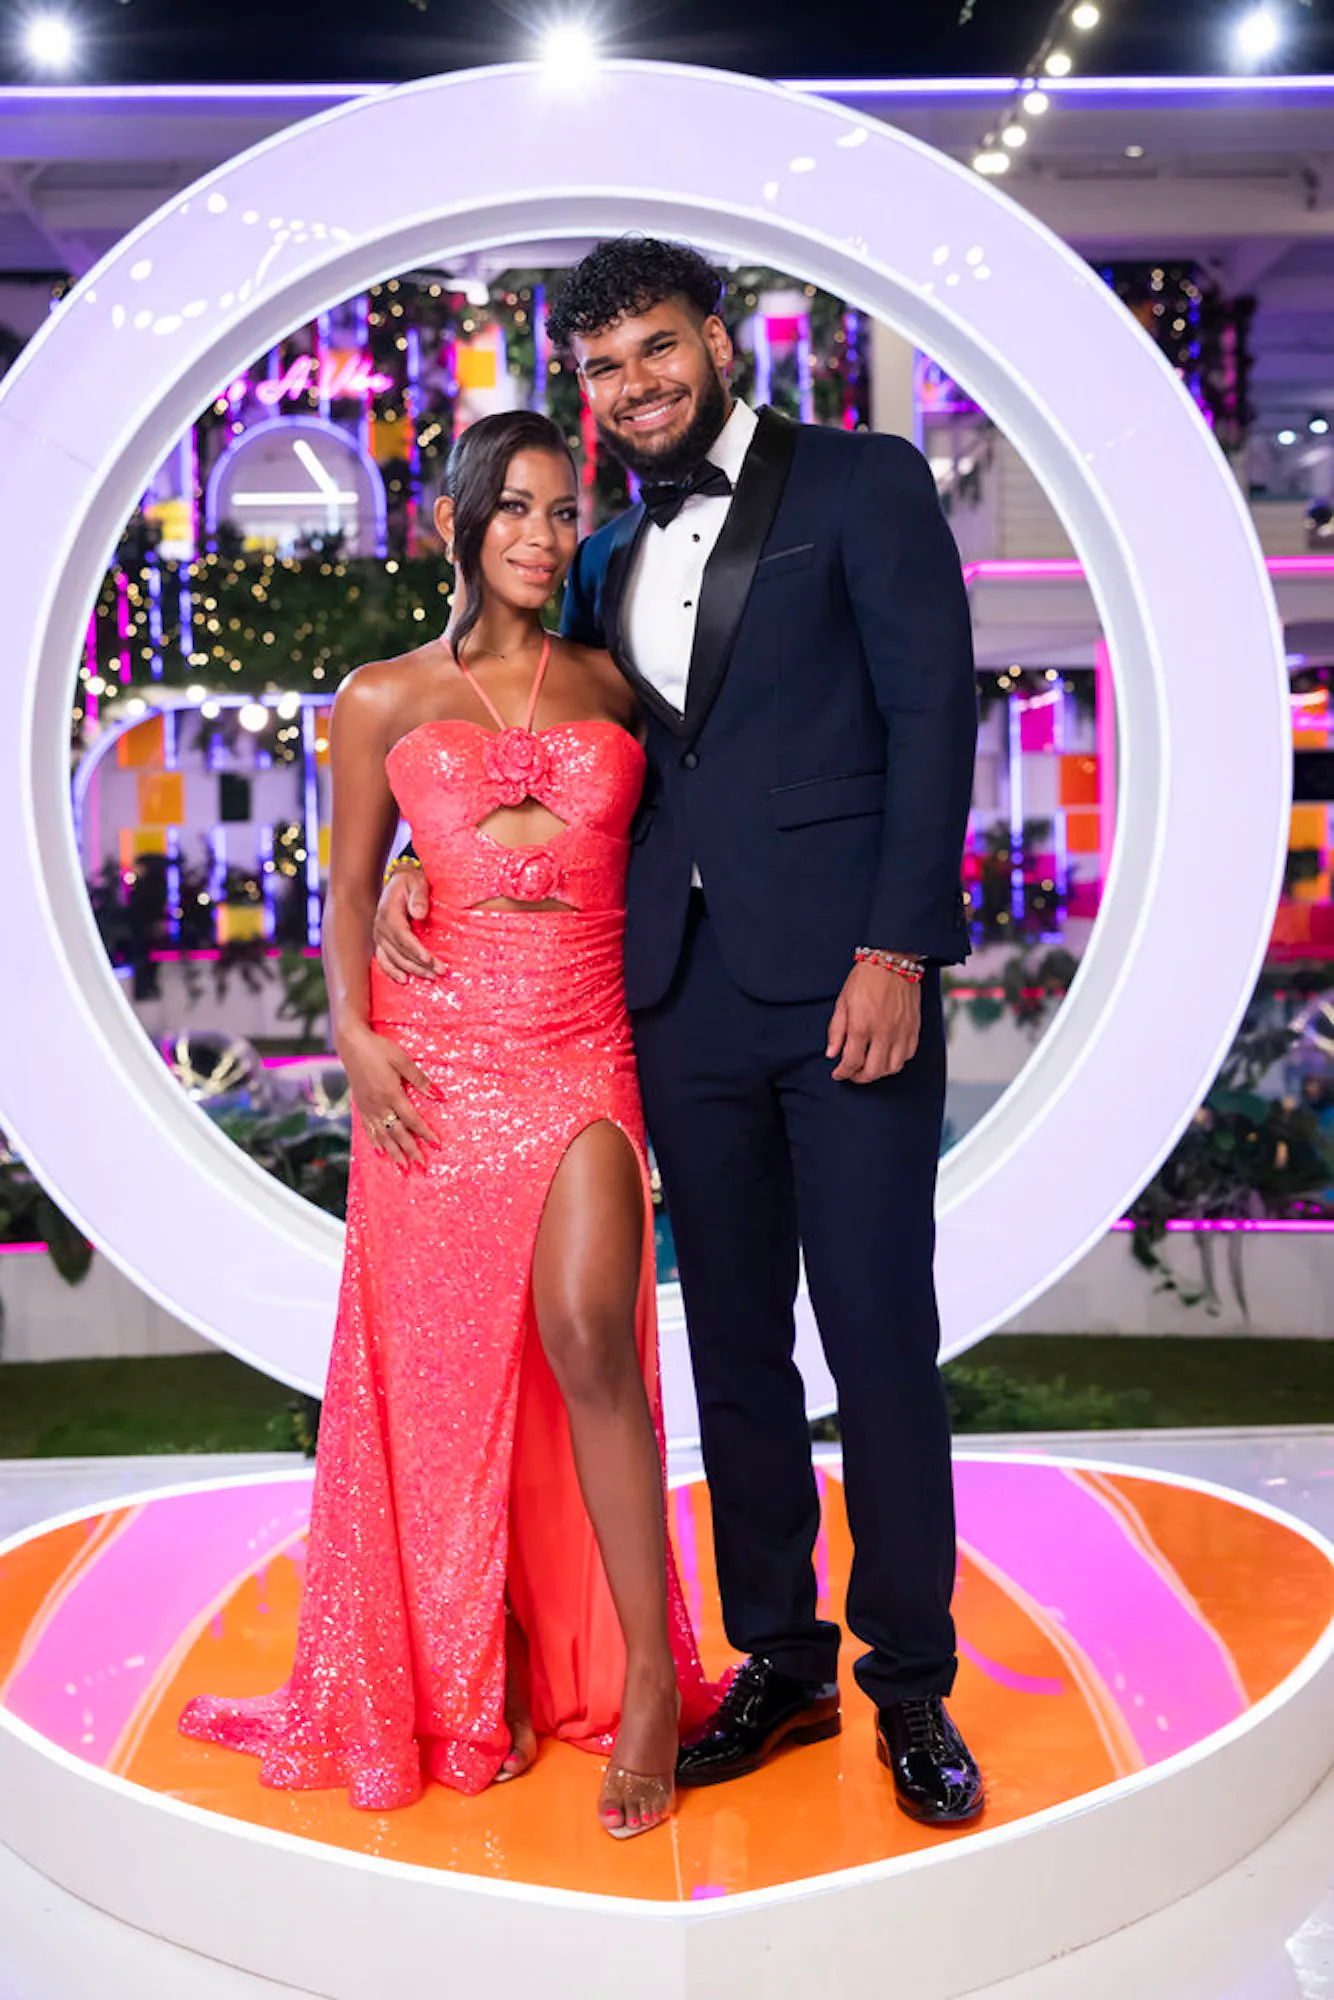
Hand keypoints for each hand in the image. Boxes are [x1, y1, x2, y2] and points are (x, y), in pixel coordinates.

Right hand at [338, 1024, 440, 1168]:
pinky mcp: (360, 1105)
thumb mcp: (402, 1060)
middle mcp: (379, 1105)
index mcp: (391, 1093)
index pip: (412, 1119)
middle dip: (411, 1150)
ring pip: (382, 1136)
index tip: (436, 1145)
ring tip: (403, 1167)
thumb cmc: (379, 1048)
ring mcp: (368, 1107)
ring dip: (394, 1152)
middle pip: (398, 1133)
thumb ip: (420, 1080)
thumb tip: (439, 1096)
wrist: (351, 1044)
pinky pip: (368, 1129)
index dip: (425, 1133)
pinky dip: (375, 1142)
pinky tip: (380, 1152)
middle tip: (422, 1166)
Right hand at [373, 867, 439, 982]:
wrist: (398, 881)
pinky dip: (392, 972)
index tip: (430, 960)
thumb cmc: (410, 882)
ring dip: (412, 970)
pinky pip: (383, 960)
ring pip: (393, 959)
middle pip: (399, 952)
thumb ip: (419, 897)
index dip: (415, 950)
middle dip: (420, 964)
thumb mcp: (417, 882)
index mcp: (388, 913)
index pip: (401, 936)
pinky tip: (404, 980)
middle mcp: (380, 927)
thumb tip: (419, 914)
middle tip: (440, 972)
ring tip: (430, 977)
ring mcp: (379, 936)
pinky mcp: (381, 942)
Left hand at [826, 962, 921, 1083]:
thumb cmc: (866, 978)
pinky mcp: (914, 1028)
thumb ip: (836, 1030)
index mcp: (861, 1026)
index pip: (851, 1062)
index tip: (838, 1074)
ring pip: (893, 1067)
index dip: (842, 1073)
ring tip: (869, 1067)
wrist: (893, 961)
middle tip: (852, 1074)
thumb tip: (832, 1054)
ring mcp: (901, 1032)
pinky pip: (908, 1055)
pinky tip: (887, 1056)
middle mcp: (883, 1032)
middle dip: (860, 1077)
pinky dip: (896, 1061)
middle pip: (873, 1071)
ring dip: (879, 1072)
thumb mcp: (843, 1002)